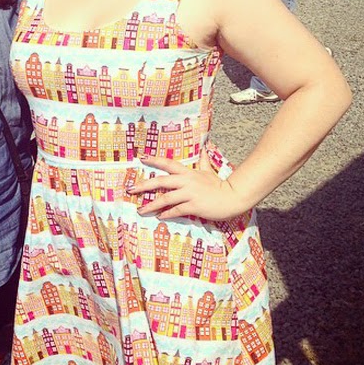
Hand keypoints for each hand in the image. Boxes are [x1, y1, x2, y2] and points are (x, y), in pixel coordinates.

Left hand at [129, 150, 250, 220]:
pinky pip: (176, 210)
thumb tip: (203, 148)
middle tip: (130, 189)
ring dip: (151, 204)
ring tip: (141, 210)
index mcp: (188, 172)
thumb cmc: (220, 185)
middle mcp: (186, 181)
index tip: (141, 158)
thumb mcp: (209, 171)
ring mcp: (190, 193)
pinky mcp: (194, 206)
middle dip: (144, 185)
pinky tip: (159, 217)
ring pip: (166, 198)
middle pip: (161, 181)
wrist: (233, 197)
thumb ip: (203, 161)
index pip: (168, 163)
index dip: (154, 160)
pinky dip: (167, 213)